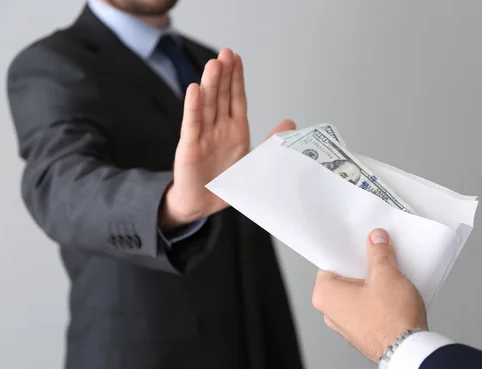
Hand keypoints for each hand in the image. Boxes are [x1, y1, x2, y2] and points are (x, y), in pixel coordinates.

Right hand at [160, 48, 294, 228]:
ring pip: (207, 105)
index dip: (236, 78)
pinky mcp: (190, 148)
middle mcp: (219, 129)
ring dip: (210, 84)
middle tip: (226, 53)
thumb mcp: (255, 163)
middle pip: (221, 96)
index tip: (237, 57)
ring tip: (214, 64)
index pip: (236, 99)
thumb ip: (271, 143)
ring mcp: (203, 136)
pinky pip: (193, 125)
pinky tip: (194, 89)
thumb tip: (290, 122)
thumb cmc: (226, 183)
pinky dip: (193, 107)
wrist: (203, 203)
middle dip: (224, 74)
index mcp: (236, 130)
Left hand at [312, 229, 427, 361]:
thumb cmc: (391, 320)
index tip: (359, 240)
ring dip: (371, 281)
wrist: (408, 351)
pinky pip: (366, 306)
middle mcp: (331, 312)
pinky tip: (392, 289)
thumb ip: (379, 253)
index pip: (332, 262)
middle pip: (345, 277)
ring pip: (357, 292)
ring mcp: (346, 324)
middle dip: (362, 265)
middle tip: (377, 253)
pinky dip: (377, 297)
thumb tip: (376, 240)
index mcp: (325, 295)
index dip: (348, 249)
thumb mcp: (386, 275)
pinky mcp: (362, 331)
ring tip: (388, 270)